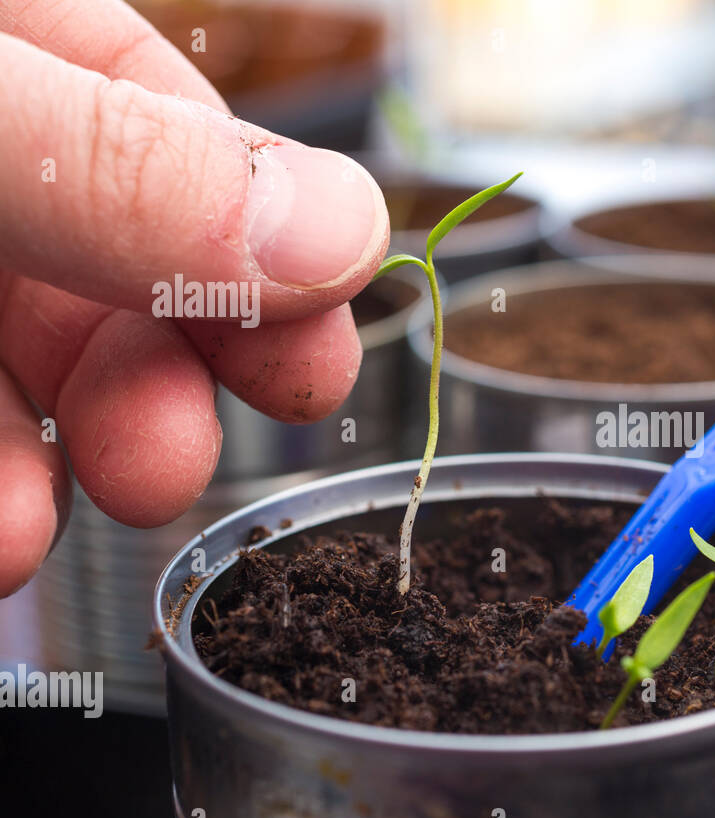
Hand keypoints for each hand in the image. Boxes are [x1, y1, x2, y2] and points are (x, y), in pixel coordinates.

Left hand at [0, 0, 388, 595]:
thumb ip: (119, 166)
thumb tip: (344, 236)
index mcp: (2, 30)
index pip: (158, 117)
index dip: (253, 239)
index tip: (308, 350)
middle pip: (89, 258)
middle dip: (151, 377)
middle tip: (176, 465)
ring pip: (3, 356)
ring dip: (39, 461)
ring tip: (27, 534)